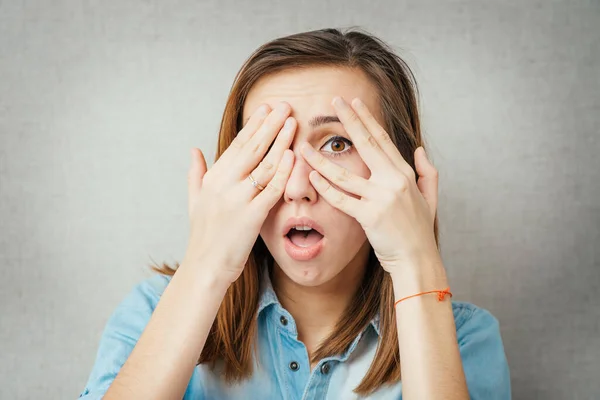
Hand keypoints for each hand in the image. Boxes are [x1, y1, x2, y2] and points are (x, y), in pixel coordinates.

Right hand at [184, 102, 296, 283]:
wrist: (206, 265)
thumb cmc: (204, 234)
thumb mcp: (195, 199)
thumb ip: (196, 172)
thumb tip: (194, 150)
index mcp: (213, 178)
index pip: (237, 144)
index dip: (254, 125)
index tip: (267, 108)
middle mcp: (224, 184)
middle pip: (252, 148)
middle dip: (270, 124)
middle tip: (285, 105)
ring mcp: (238, 199)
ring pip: (264, 164)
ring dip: (280, 141)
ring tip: (293, 122)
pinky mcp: (252, 216)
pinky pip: (271, 189)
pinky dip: (283, 172)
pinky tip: (292, 155)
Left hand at [299, 96, 439, 272]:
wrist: (418, 258)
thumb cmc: (420, 230)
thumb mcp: (430, 197)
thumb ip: (426, 171)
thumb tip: (419, 149)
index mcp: (405, 173)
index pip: (382, 139)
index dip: (367, 119)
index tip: (354, 102)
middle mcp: (394, 181)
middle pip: (367, 144)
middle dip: (350, 120)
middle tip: (334, 101)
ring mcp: (381, 198)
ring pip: (345, 174)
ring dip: (321, 160)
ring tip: (303, 147)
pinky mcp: (369, 216)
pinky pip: (342, 200)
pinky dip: (325, 189)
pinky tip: (311, 177)